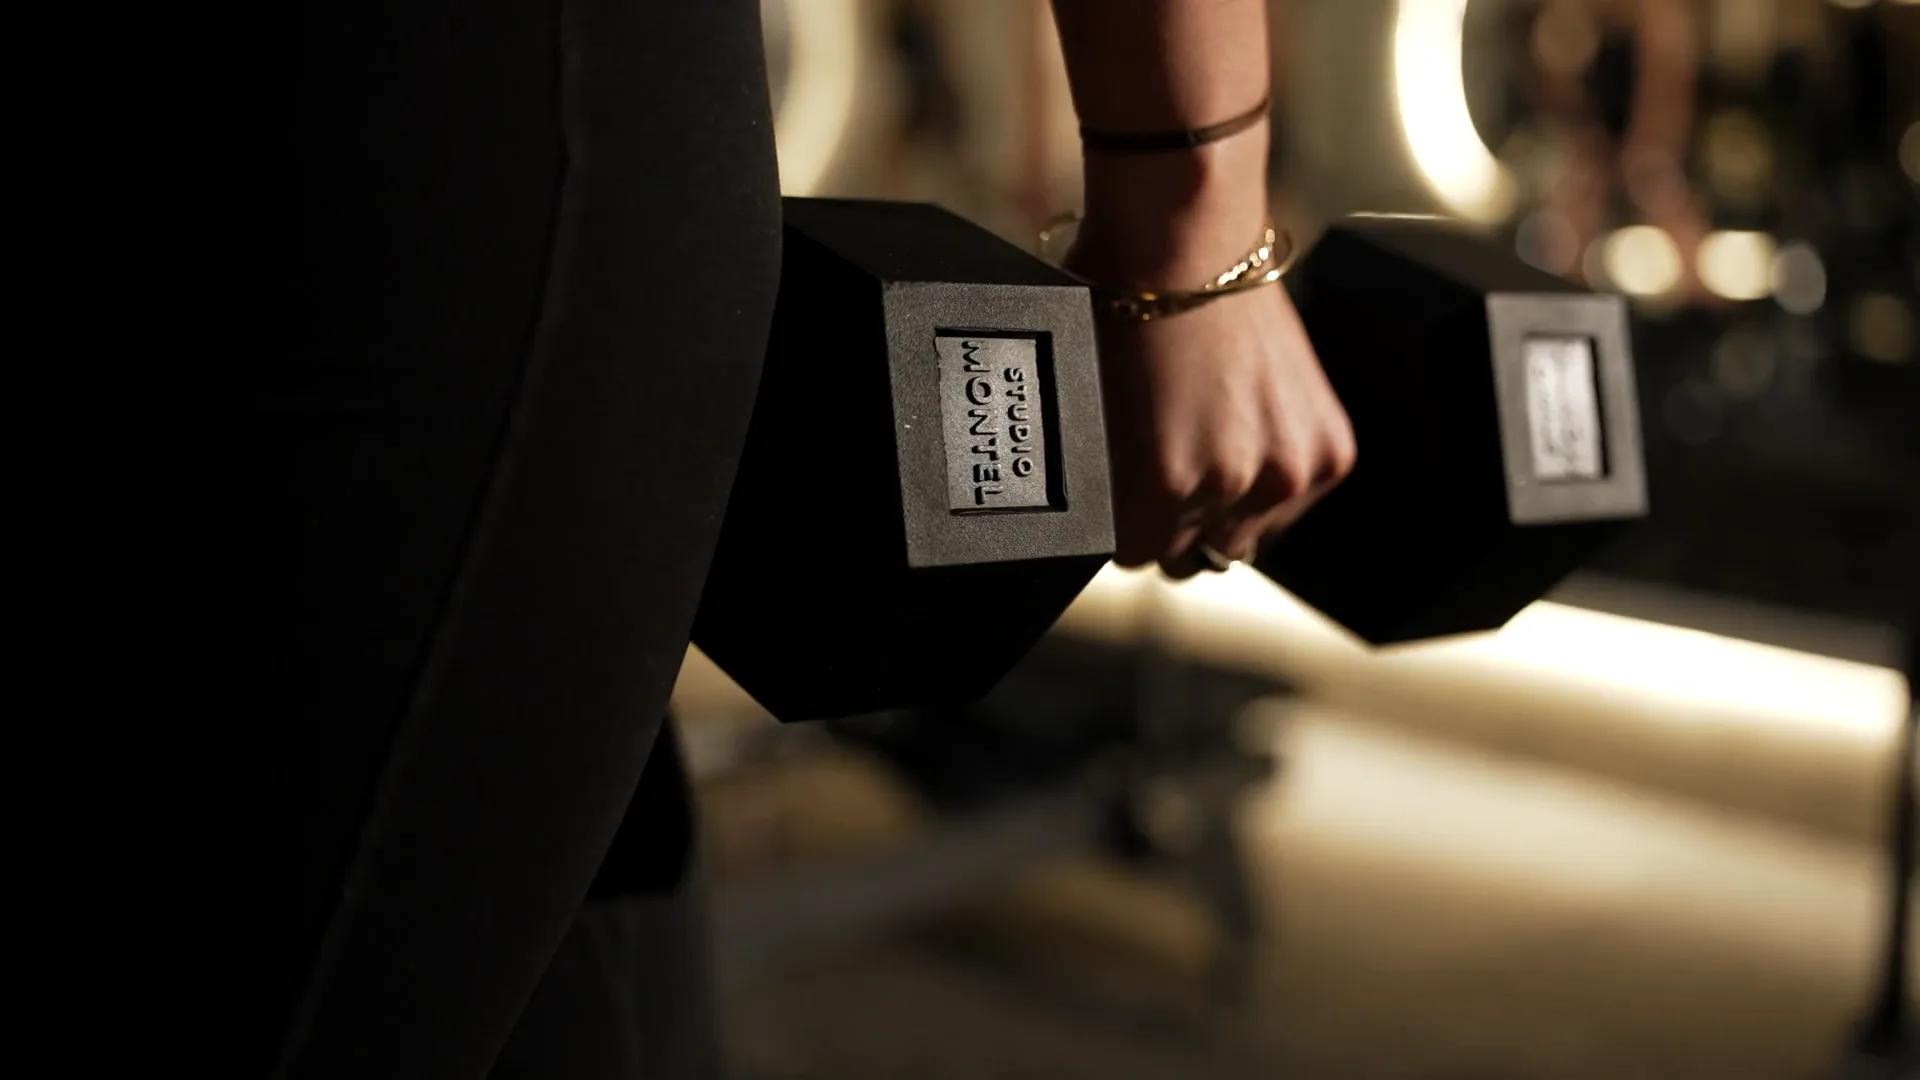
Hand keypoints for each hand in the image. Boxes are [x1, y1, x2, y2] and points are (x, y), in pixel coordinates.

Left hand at [1069, 249, 1356, 578]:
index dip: (1124, 523)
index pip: (1136, 554)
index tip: (1124, 496)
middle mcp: (1229, 488)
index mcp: (1159, 487)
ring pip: (1246, 535)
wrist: (1187, 240)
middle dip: (1172, 517)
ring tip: (1207, 439)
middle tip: (1164, 461)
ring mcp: (1288, 470)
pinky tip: (1247, 429)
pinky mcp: (1330, 450)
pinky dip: (1272, 477)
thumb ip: (1107, 485)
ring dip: (1227, 505)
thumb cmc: (1120, 312)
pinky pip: (1295, 502)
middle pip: (1191, 552)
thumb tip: (1116, 525)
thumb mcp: (1089, 410)